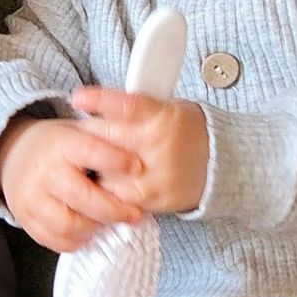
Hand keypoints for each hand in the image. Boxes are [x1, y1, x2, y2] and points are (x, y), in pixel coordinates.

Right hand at [0, 114, 144, 253]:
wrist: (13, 154)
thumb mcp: (77, 132)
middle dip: (115, 210)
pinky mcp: (24, 217)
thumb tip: (142, 159)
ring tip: (107, 222)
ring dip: (94, 228)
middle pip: (85, 199)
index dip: (117, 161)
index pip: (91, 152)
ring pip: (69, 225)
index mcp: (60, 145)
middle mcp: (43, 171)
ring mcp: (30, 197)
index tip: (138, 168)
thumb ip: (105, 142)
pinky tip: (87, 232)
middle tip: (134, 214)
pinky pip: (53, 240)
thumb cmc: (57, 145)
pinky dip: (75, 241)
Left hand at [70, 89, 208, 215]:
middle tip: (80, 133)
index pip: (127, 106)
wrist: (218, 164)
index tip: (78, 98)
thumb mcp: (165, 108)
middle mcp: (160, 146)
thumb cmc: (183, 131)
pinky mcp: (156, 198)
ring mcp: (158, 176)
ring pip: (107, 171)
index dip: (100, 100)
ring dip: (95, 165)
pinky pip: (118, 196)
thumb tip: (93, 102)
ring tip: (95, 159)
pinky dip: (108, 188)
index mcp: (163, 117)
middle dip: (88, 135)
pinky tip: (109, 179)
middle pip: (108, 139)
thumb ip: (133, 108)